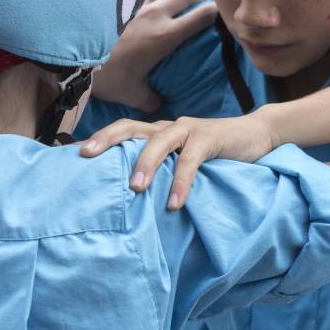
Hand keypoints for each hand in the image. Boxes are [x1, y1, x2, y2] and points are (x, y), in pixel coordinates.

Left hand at [80, 110, 280, 209]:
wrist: (257, 135)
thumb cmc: (214, 153)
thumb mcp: (181, 162)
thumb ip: (161, 171)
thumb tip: (133, 199)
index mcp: (157, 132)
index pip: (121, 131)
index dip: (97, 140)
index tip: (72, 156)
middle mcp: (167, 127)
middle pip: (130, 127)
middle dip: (106, 139)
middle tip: (85, 156)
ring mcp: (188, 129)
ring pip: (159, 141)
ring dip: (145, 164)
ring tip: (135, 188)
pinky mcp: (210, 137)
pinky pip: (191, 159)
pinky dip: (182, 181)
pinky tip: (175, 203)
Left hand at [90, 0, 217, 111]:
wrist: (70, 57)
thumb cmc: (105, 76)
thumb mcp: (132, 94)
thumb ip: (151, 98)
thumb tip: (159, 102)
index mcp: (164, 35)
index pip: (202, 14)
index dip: (218, 13)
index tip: (224, 19)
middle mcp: (153, 15)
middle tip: (204, 8)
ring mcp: (136, 8)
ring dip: (174, 2)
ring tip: (175, 17)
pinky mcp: (120, 8)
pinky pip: (143, 2)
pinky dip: (151, 8)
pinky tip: (145, 24)